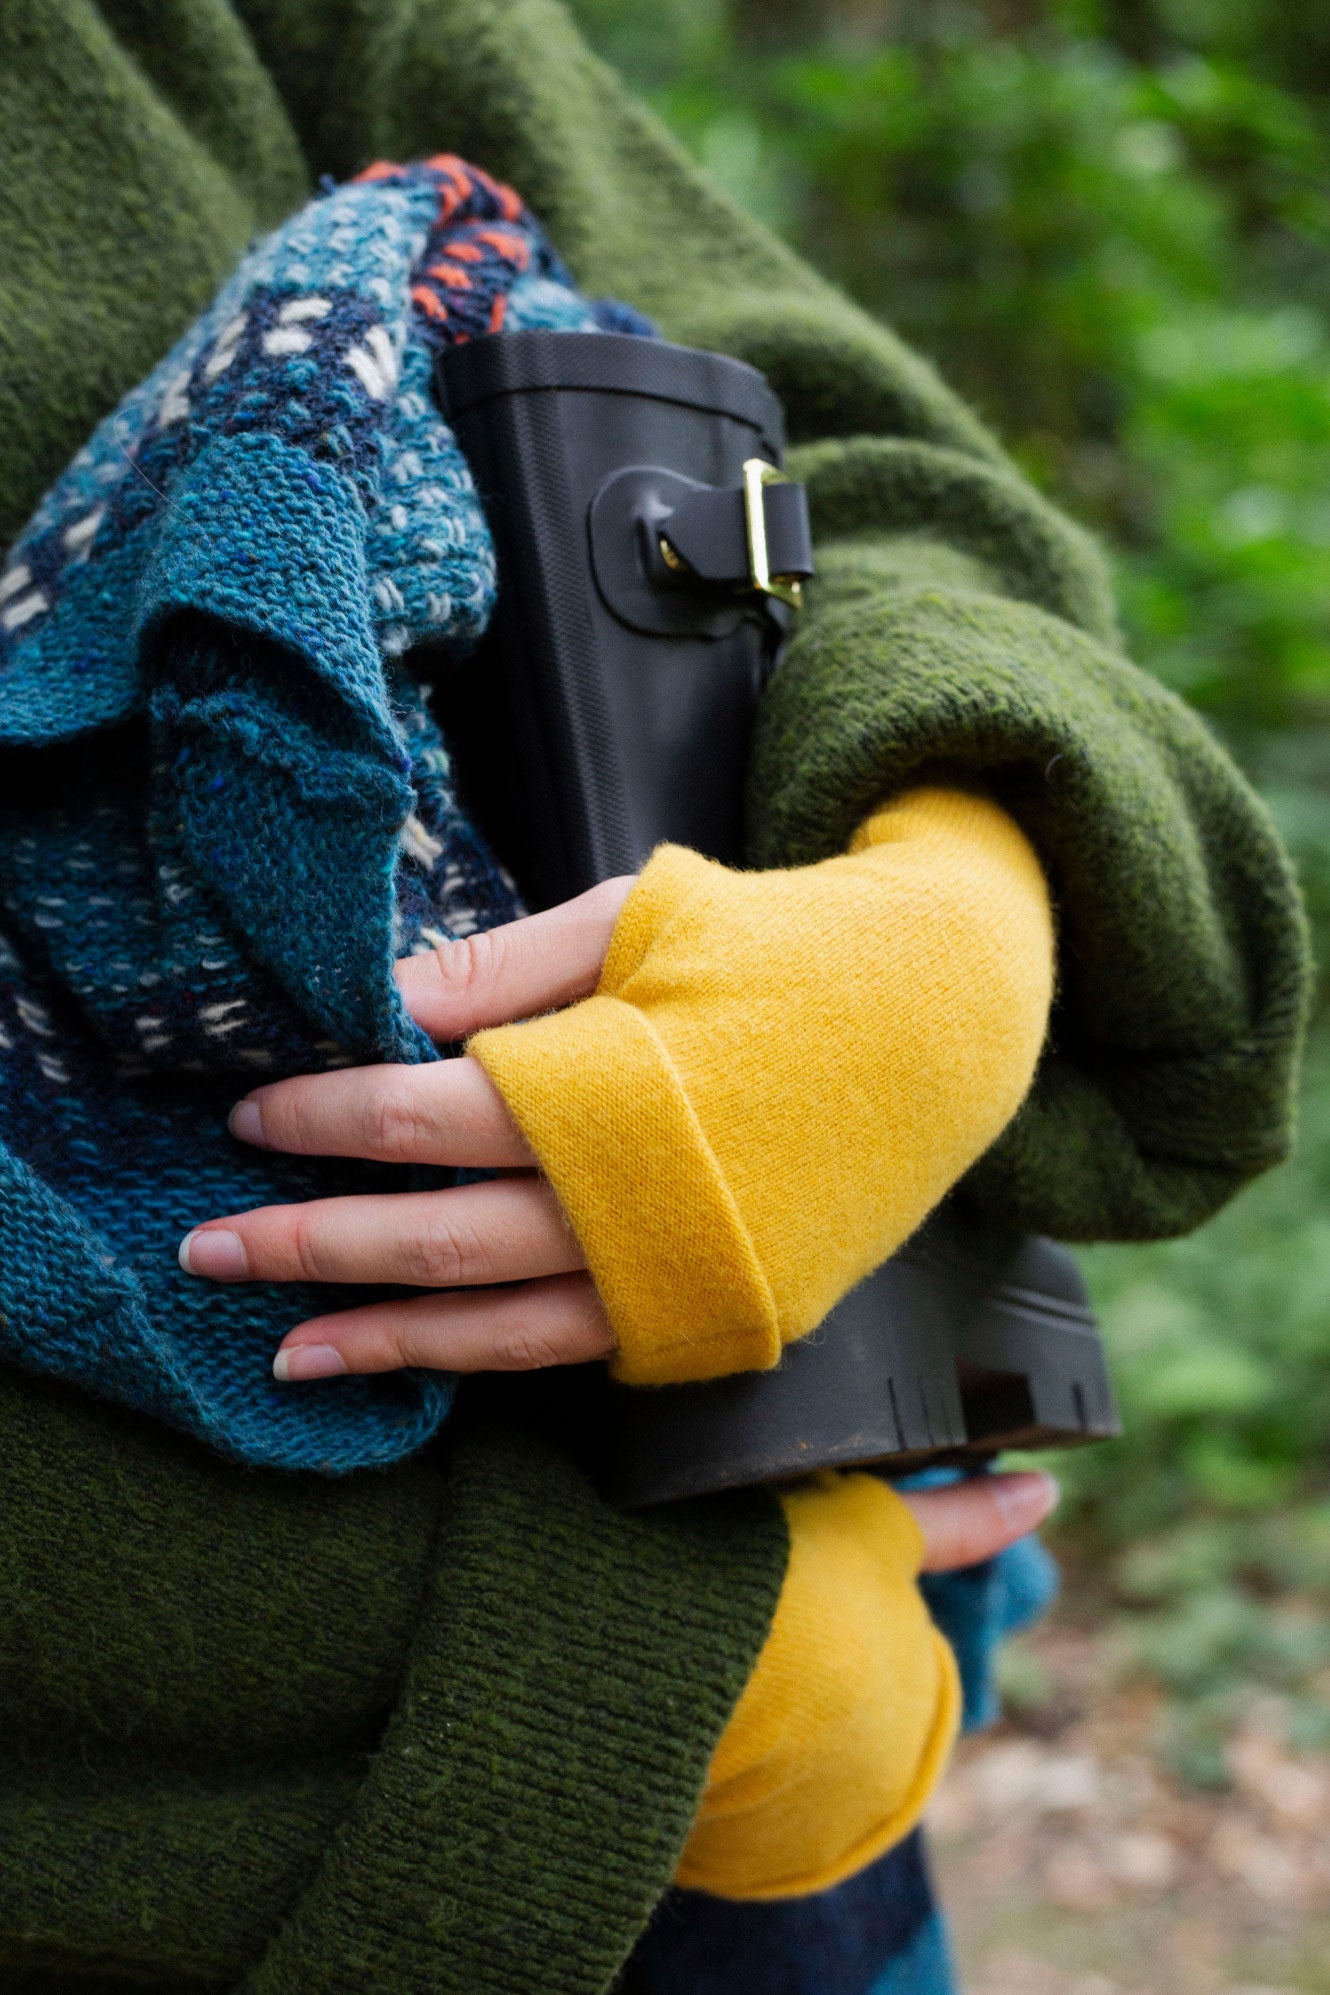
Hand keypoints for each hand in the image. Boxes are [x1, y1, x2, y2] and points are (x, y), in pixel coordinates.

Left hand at [175, 876, 1058, 1575]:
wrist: (947, 1021)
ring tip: (284, 1355)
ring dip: (386, 1339)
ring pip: (504, 1327)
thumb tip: (387, 1006)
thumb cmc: (788, 946)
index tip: (253, 1113)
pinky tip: (422, 1358)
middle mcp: (642, 1200)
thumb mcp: (644, 916)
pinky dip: (493, 1359)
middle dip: (315, 1243)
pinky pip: (582, 1352)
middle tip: (207, 1248)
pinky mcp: (722, 1315)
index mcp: (616, 1086)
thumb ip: (509, 969)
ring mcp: (687, 1274)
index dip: (329, 1117)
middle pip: (442, 1237)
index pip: (428, 1117)